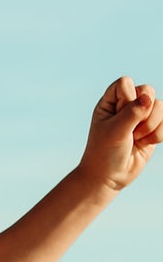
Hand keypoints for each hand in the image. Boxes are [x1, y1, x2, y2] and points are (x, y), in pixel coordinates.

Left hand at [78, 77, 161, 191]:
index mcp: (111, 102)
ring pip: (160, 106)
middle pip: (147, 91)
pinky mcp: (152, 129)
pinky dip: (157, 134)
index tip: (118, 118)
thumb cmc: (104, 153)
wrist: (108, 178)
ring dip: (151, 125)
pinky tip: (144, 144)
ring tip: (136, 139)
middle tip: (131, 130)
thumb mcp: (115, 131)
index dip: (127, 98)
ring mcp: (141, 117)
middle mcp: (126, 105)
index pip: (125, 83)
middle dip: (143, 113)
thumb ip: (132, 112)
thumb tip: (148, 98)